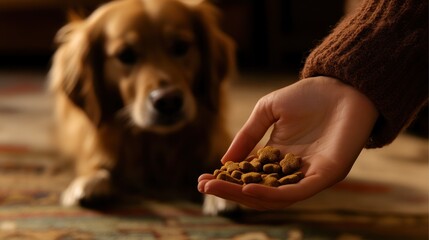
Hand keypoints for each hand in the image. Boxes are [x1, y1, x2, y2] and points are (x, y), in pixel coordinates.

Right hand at [198, 76, 377, 209]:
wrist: (344, 85)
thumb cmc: (308, 95)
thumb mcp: (267, 111)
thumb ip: (248, 135)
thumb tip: (224, 161)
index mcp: (278, 156)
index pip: (248, 176)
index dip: (225, 179)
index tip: (201, 179)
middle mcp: (292, 171)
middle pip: (257, 191)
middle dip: (229, 191)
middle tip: (204, 187)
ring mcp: (309, 175)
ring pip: (274, 197)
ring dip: (244, 196)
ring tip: (218, 188)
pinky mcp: (326, 176)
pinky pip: (296, 192)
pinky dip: (271, 194)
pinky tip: (248, 189)